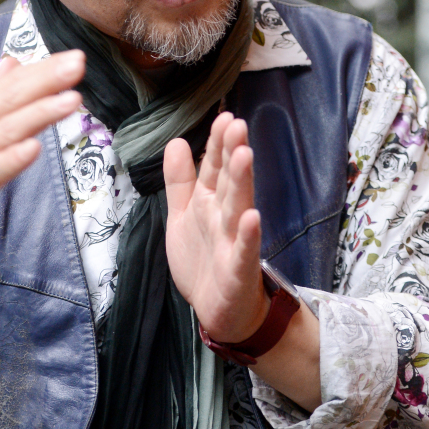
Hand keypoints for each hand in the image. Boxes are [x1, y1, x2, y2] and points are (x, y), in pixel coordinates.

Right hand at [0, 49, 84, 359]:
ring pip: (8, 129)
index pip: (15, 83)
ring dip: (40, 112)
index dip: (45, 68)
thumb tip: (12, 61)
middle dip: (47, 79)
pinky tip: (35, 148)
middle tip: (79, 62)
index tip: (76, 55)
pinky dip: (14, 158)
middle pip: (13, 98)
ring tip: (73, 99)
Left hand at [164, 111, 321, 412]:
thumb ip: (180, 180)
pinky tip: (253, 217)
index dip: (217, 143)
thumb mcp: (182, 215)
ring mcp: (233, 241)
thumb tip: (175, 141)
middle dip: (231, 152)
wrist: (218, 312)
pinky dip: (248, 234)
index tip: (224, 117)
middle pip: (227, 180)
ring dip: (241, 182)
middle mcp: (223, 216)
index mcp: (209, 202)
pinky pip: (244, 249)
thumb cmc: (202, 260)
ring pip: (237, 206)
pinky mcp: (238, 269)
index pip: (214, 167)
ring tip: (244, 155)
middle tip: (236, 124)